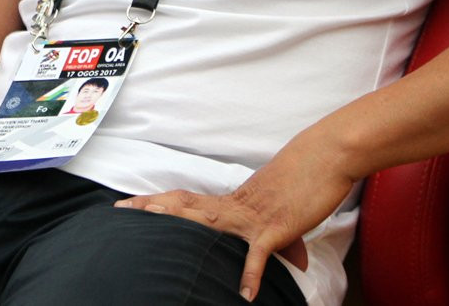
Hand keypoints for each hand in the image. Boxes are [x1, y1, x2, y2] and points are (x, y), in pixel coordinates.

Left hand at [115, 137, 356, 301]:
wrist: (328, 156)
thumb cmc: (307, 181)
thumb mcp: (288, 217)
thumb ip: (285, 243)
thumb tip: (297, 265)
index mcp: (234, 202)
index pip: (187, 199)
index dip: (158, 201)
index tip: (129, 203)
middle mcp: (237, 206)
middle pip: (186, 205)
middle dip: (152, 208)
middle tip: (119, 209)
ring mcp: (254, 216)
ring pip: (209, 220)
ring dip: (182, 224)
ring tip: (154, 230)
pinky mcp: (276, 227)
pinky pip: (260, 253)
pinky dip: (252, 273)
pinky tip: (245, 294)